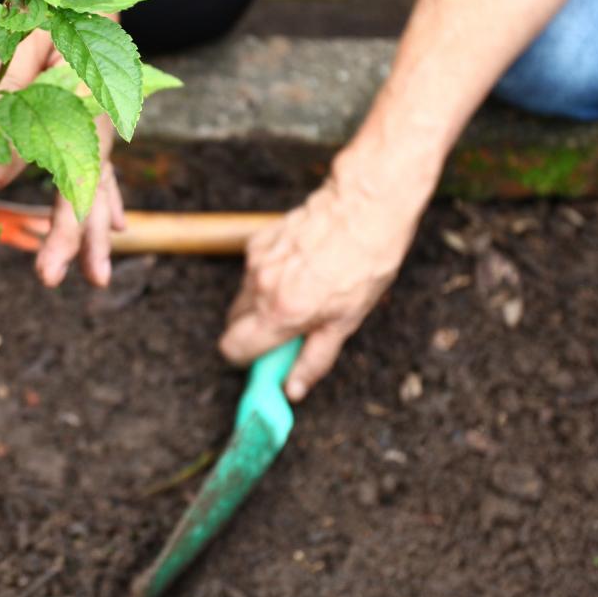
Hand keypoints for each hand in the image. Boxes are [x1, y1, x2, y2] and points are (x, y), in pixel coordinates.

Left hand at [0, 30, 125, 287]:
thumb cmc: (49, 14)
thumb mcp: (20, 63)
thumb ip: (4, 127)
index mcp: (86, 116)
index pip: (72, 187)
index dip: (55, 225)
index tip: (38, 263)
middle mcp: (101, 128)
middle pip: (91, 197)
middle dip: (74, 242)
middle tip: (57, 281)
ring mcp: (103, 127)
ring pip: (102, 190)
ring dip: (95, 233)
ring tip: (97, 278)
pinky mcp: (97, 122)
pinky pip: (106, 171)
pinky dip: (107, 200)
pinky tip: (116, 226)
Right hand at [219, 150, 427, 401]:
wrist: (364, 207)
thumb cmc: (365, 263)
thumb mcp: (347, 321)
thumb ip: (314, 358)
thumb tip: (293, 389)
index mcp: (281, 312)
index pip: (232, 349)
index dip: (247, 359)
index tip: (268, 359)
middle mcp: (260, 287)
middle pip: (234, 325)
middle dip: (256, 333)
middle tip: (291, 329)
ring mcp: (256, 261)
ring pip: (244, 297)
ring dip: (263, 304)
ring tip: (302, 291)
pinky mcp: (259, 240)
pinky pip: (253, 271)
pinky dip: (269, 277)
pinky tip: (299, 267)